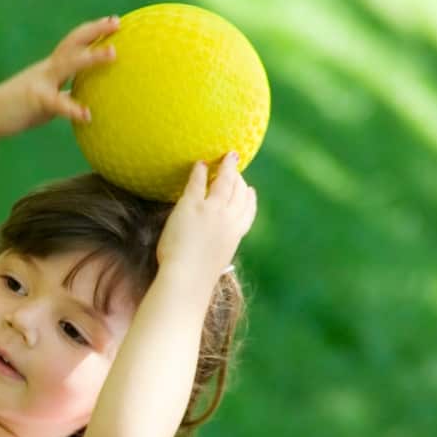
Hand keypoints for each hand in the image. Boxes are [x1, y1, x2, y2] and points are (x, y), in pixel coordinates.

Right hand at [0, 16, 119, 138]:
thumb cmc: (17, 108)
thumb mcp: (45, 97)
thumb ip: (63, 93)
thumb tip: (83, 99)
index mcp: (50, 68)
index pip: (74, 43)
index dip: (93, 31)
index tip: (114, 22)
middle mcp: (47, 69)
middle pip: (73, 42)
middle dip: (95, 30)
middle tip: (117, 22)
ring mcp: (40, 82)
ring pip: (68, 64)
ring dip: (91, 57)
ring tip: (113, 54)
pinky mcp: (35, 100)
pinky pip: (57, 103)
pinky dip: (73, 108)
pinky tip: (87, 116)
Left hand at [155, 152, 257, 282]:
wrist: (187, 277)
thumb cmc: (195, 279)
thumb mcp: (214, 264)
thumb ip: (215, 253)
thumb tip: (209, 256)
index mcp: (235, 236)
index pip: (248, 213)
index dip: (249, 200)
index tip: (250, 191)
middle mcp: (228, 219)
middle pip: (239, 193)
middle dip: (239, 178)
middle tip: (236, 166)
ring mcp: (212, 210)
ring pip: (224, 182)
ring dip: (226, 168)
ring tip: (225, 157)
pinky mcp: (192, 205)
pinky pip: (198, 182)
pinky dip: (201, 171)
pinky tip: (200, 164)